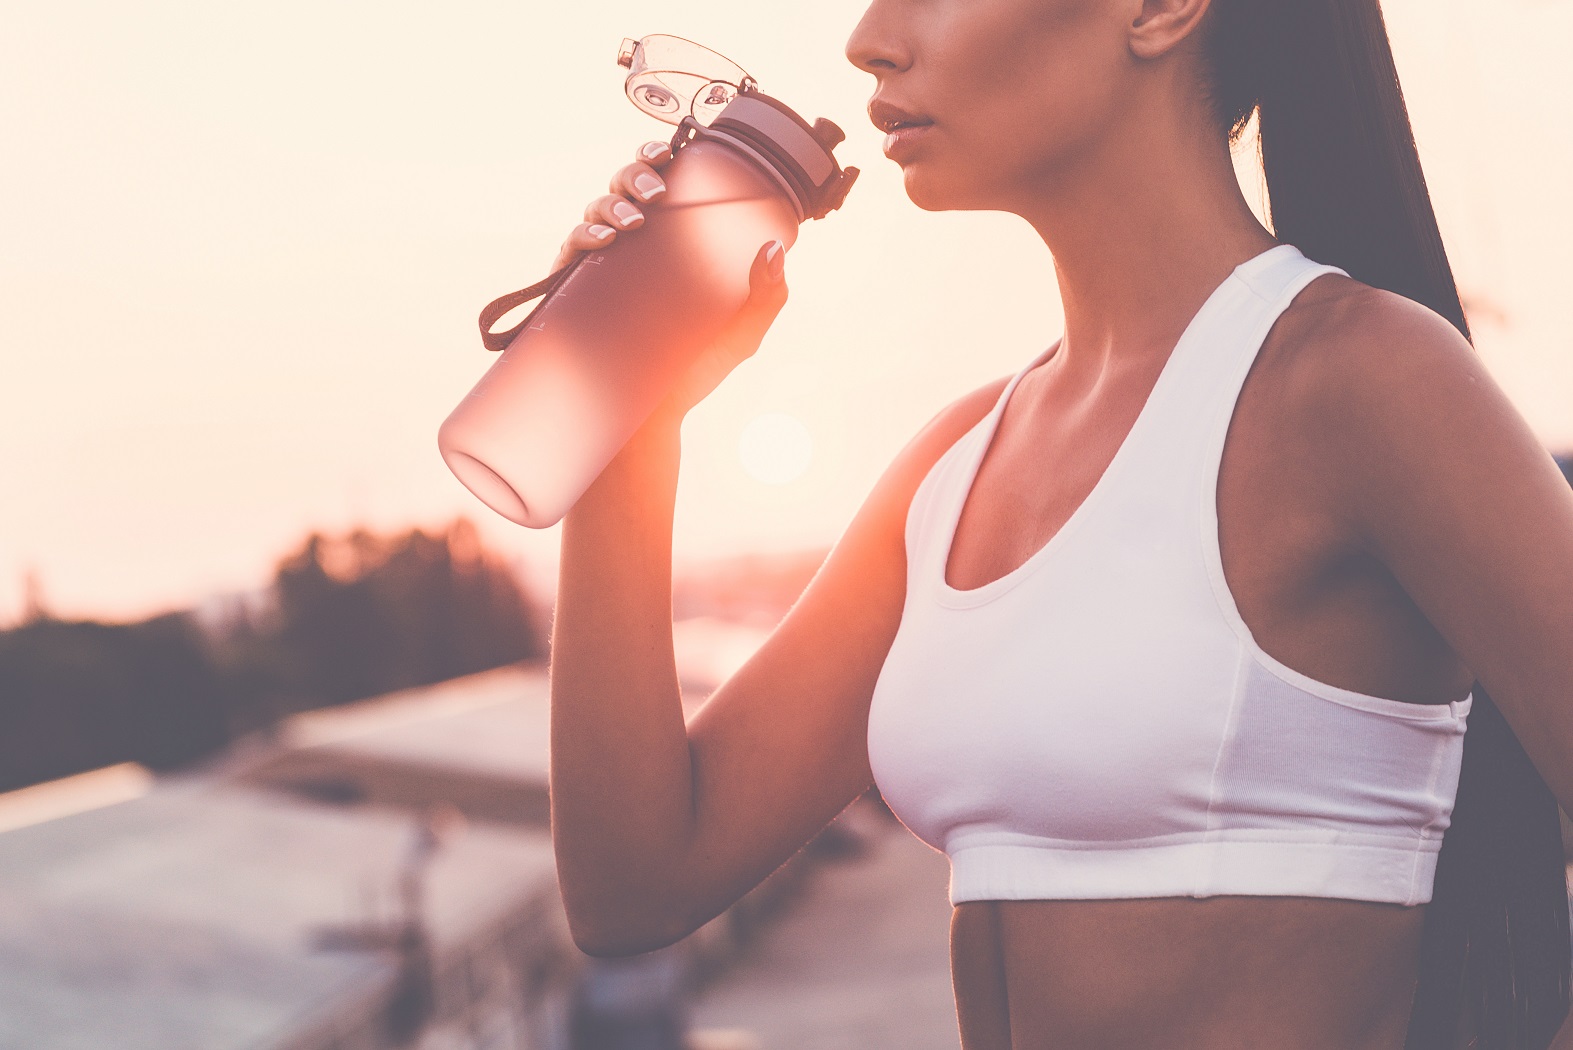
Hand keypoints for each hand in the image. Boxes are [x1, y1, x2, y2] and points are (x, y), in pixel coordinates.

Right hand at [554, 140, 790, 432]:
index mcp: (669, 245)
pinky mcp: (575, 291)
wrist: (652, 415)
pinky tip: (603, 241)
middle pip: (624, 188)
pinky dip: (584, 235)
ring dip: (611, 205)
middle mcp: (633, 248)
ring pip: (596, 210)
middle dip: (635, 176)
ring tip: (632, 222)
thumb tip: (777, 248)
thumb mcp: (740, 333)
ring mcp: (602, 267)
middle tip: (656, 192)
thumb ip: (765, 296)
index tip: (670, 153)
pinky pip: (571, 249)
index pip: (659, 187)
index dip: (657, 160)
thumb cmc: (694, 370)